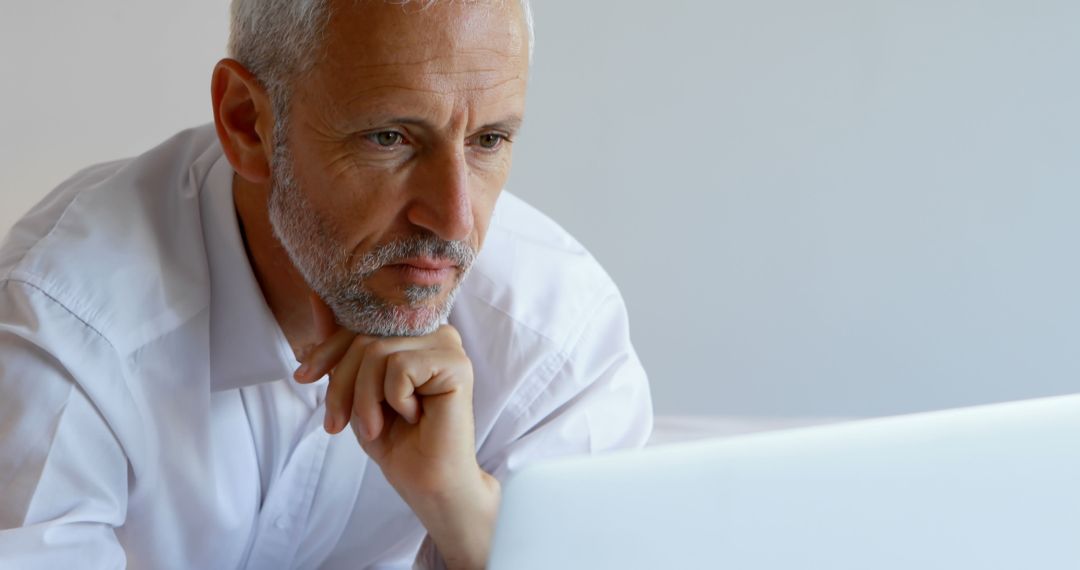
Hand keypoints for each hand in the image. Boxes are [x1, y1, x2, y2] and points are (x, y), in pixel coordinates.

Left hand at [294, 294, 498, 568]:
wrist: (427, 482)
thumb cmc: (396, 438)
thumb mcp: (356, 388)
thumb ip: (342, 346)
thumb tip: (317, 300)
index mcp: (412, 332)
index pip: (359, 324)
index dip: (327, 350)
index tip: (303, 377)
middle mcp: (433, 331)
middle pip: (365, 338)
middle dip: (342, 385)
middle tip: (339, 423)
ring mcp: (447, 345)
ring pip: (378, 352)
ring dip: (365, 399)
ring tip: (377, 427)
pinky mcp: (456, 364)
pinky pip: (400, 367)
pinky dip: (394, 400)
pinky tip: (412, 417)